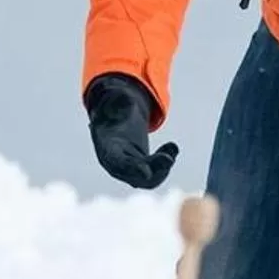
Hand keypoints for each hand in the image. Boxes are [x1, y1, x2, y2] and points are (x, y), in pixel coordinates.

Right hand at [86, 73, 175, 188]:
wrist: (116, 119)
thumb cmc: (113, 110)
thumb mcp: (114, 101)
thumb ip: (119, 100)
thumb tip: (127, 98)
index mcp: (106, 148)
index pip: (116, 162)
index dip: (130, 168)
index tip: (146, 172)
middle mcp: (116, 165)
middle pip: (134, 174)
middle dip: (153, 169)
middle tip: (168, 158)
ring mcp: (129, 170)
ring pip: (148, 179)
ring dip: (163, 167)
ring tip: (172, 148)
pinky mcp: (141, 170)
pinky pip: (155, 174)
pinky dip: (166, 163)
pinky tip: (171, 148)